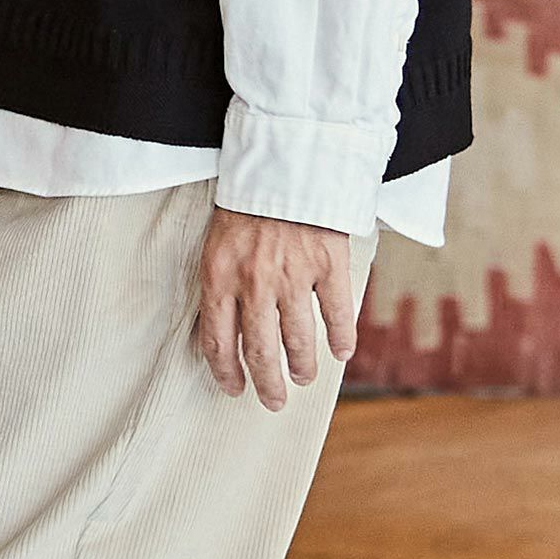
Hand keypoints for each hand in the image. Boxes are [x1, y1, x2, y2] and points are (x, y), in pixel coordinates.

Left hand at [197, 207, 355, 410]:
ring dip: (302, 367)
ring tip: (304, 377)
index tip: (234, 389)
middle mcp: (255, 283)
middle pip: (260, 352)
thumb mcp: (217, 243)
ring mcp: (293, 275)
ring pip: (298, 340)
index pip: (218, 342)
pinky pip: (336, 312)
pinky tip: (342, 352)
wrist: (285, 157)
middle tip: (273, 401)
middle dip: (267, 385)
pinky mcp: (328, 262)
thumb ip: (221, 286)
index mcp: (220, 278)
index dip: (226, 373)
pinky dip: (341, 337)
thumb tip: (225, 332)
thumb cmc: (247, 203)